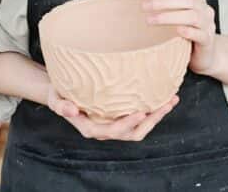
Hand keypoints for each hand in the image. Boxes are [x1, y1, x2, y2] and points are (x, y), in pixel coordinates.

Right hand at [46, 83, 178, 140]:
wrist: (61, 94)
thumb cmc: (59, 95)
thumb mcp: (56, 98)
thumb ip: (61, 105)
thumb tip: (70, 110)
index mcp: (91, 128)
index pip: (113, 130)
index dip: (128, 123)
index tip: (141, 113)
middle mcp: (105, 131)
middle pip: (133, 132)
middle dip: (152, 120)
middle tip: (167, 103)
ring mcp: (114, 126)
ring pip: (140, 128)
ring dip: (157, 116)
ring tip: (171, 100)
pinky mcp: (120, 118)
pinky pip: (139, 120)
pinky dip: (153, 111)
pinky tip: (163, 98)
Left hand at [142, 0, 217, 74]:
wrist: (206, 54)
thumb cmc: (190, 30)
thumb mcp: (180, 10)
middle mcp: (204, 9)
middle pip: (187, 0)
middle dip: (163, 1)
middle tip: (145, 6)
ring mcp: (208, 25)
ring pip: (192, 16)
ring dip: (169, 17)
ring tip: (150, 20)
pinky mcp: (208, 41)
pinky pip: (200, 35)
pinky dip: (188, 31)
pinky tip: (175, 31)